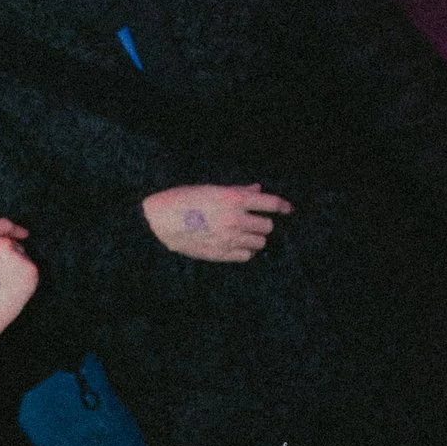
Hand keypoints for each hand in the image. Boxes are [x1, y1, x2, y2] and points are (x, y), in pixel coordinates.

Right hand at [0, 211, 37, 342]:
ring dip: (16, 267)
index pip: (4, 224)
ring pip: (22, 257)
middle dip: (10, 255)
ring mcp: (19, 256)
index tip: (21, 233)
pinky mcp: (31, 271)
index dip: (11, 229)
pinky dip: (24, 279)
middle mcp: (3, 243)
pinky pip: (30, 271)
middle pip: (14, 243)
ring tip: (1, 285)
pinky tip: (11, 290)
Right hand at [141, 183, 291, 262]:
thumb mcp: (211, 189)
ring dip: (254, 238)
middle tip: (252, 221)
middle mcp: (235, 220)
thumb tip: (257, 190)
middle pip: (267, 226)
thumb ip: (237, 191)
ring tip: (242, 234)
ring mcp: (228, 239)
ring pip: (259, 243)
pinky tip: (235, 245)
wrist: (157, 221)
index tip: (288, 209)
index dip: (283, 206)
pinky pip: (246, 256)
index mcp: (234, 199)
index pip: (270, 203)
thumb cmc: (182, 199)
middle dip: (262, 223)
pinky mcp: (221, 254)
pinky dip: (245, 251)